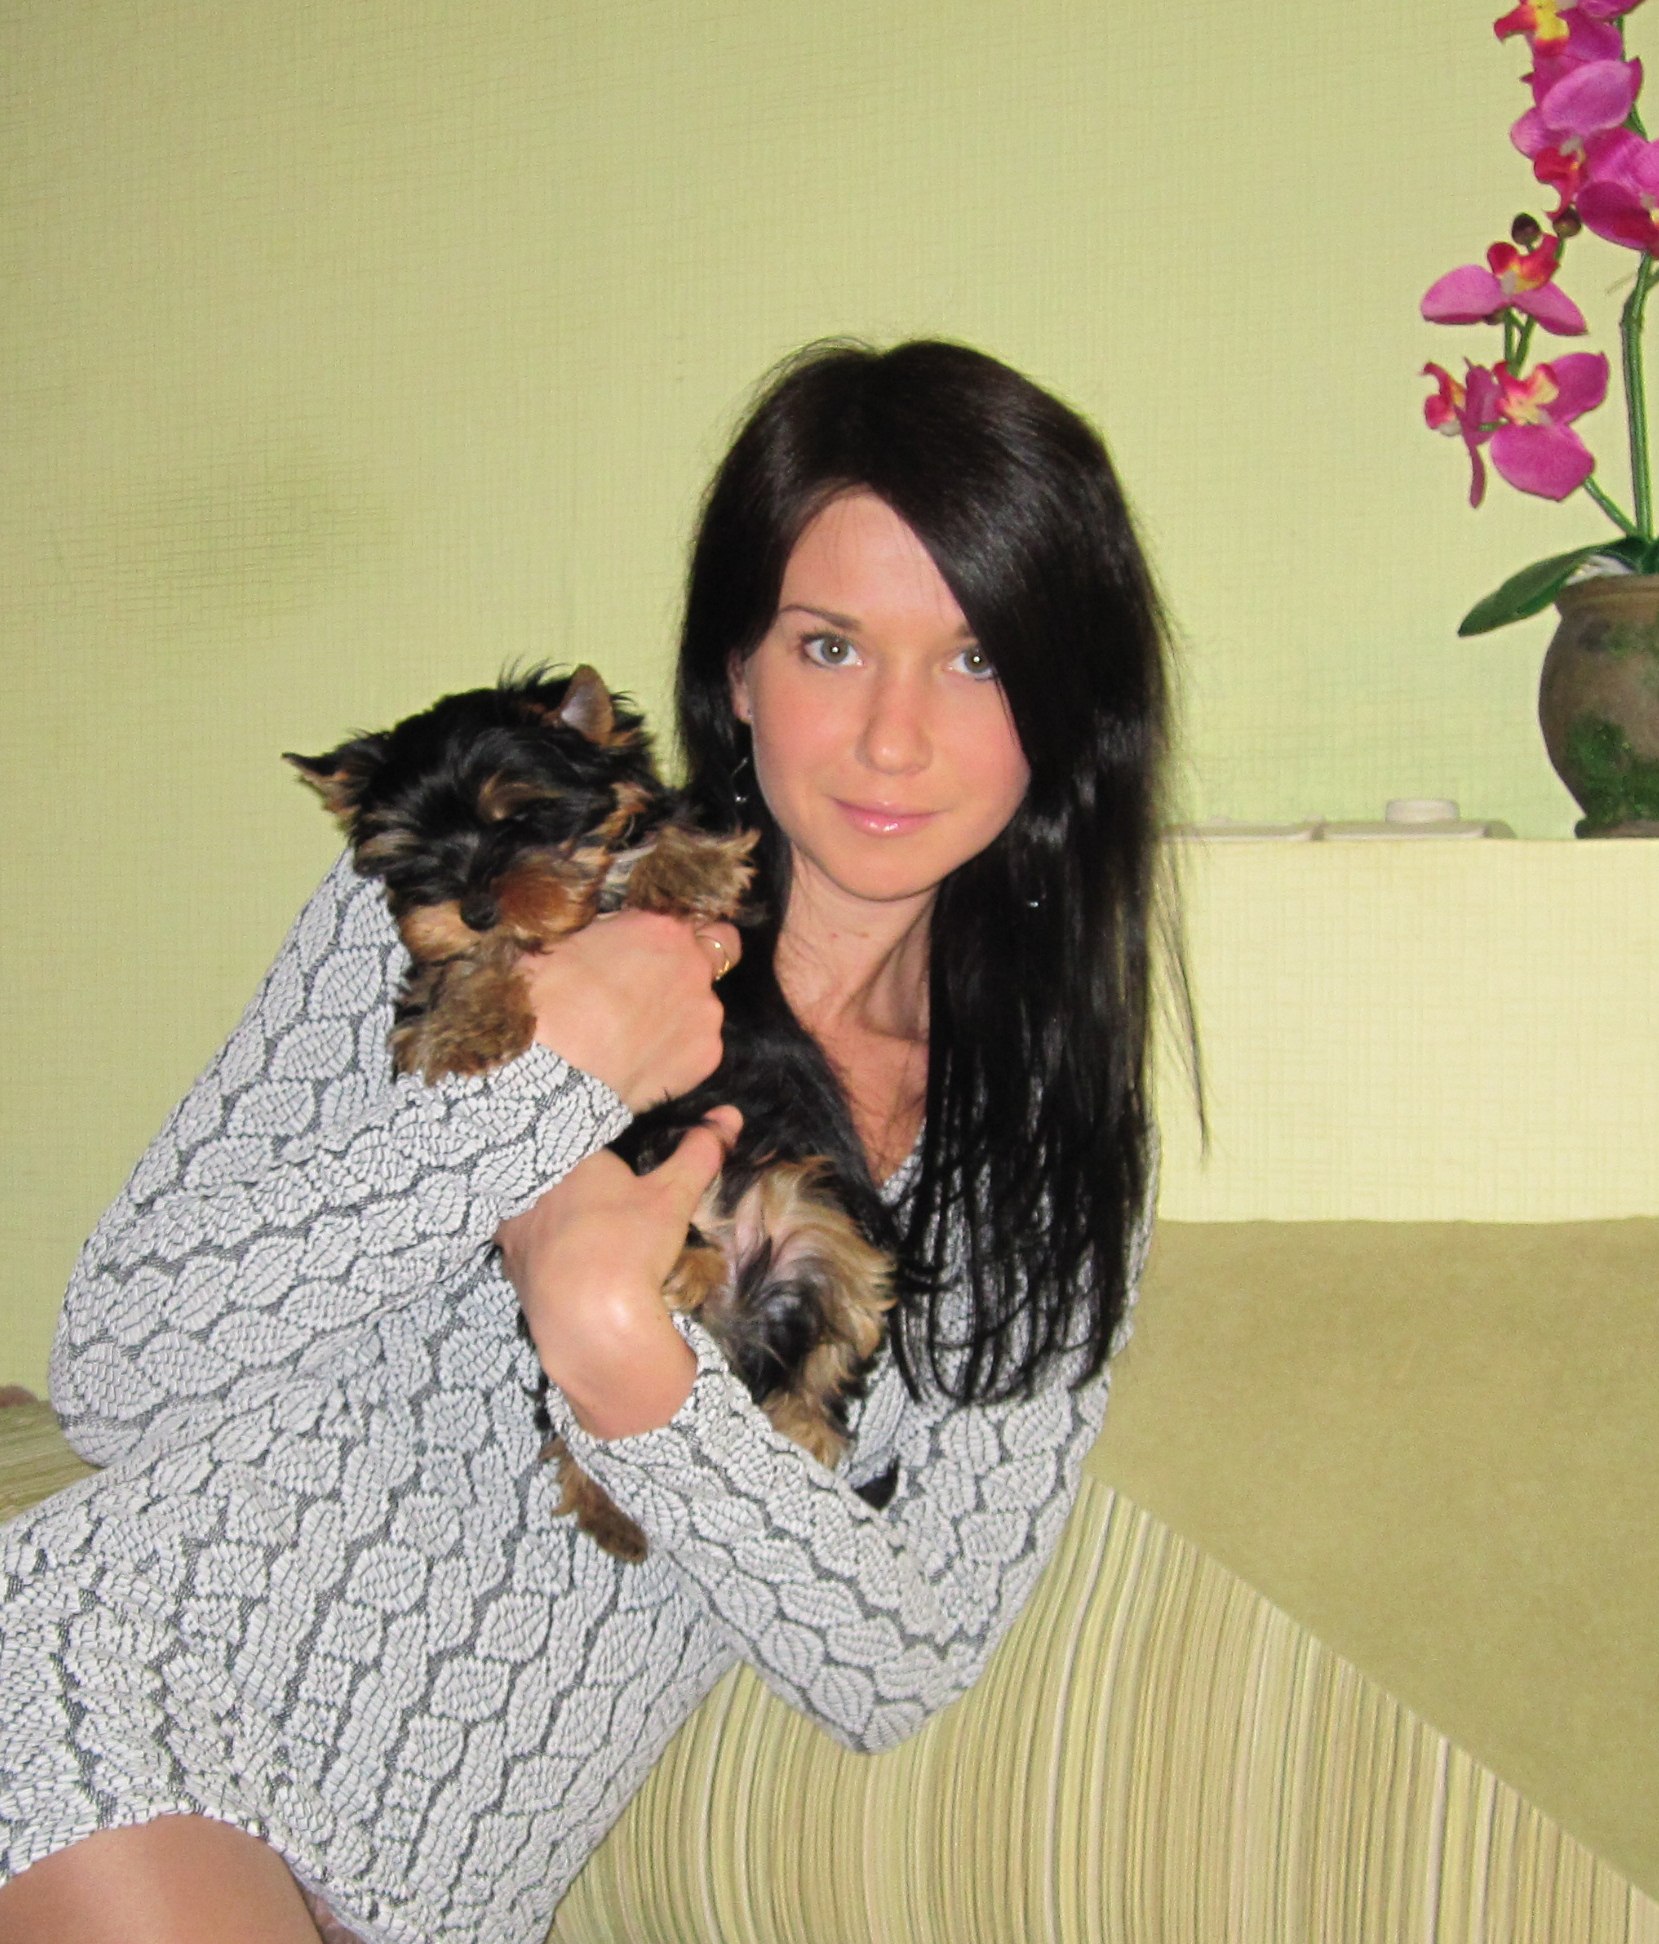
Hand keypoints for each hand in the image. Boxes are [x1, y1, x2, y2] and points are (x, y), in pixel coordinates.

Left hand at [496, 1106, 740, 1438]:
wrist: (590, 1324)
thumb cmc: (630, 1246)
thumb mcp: (672, 1196)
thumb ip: (698, 1152)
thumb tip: (729, 1115)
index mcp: (565, 1159)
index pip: (582, 1143)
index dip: (606, 1159)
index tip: (625, 1177)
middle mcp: (529, 1190)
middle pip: (557, 1179)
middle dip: (580, 1190)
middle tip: (613, 1212)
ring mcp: (514, 1232)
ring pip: (539, 1216)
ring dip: (560, 1224)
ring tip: (594, 1243)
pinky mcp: (511, 1271)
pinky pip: (531, 1253)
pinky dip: (549, 1258)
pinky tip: (573, 1273)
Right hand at [516, 912, 740, 1110]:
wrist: (555, 1071)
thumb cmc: (550, 1000)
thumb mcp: (567, 942)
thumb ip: (609, 932)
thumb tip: (613, 932)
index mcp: (662, 927)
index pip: (695, 915)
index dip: (677, 931)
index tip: (659, 945)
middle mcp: (695, 964)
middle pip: (719, 950)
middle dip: (695, 961)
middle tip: (657, 984)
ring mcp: (707, 1012)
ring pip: (705, 1004)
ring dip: (682, 1011)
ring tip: (640, 1034)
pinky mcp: (708, 1055)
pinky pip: (700, 1046)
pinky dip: (679, 1050)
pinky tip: (645, 1060)